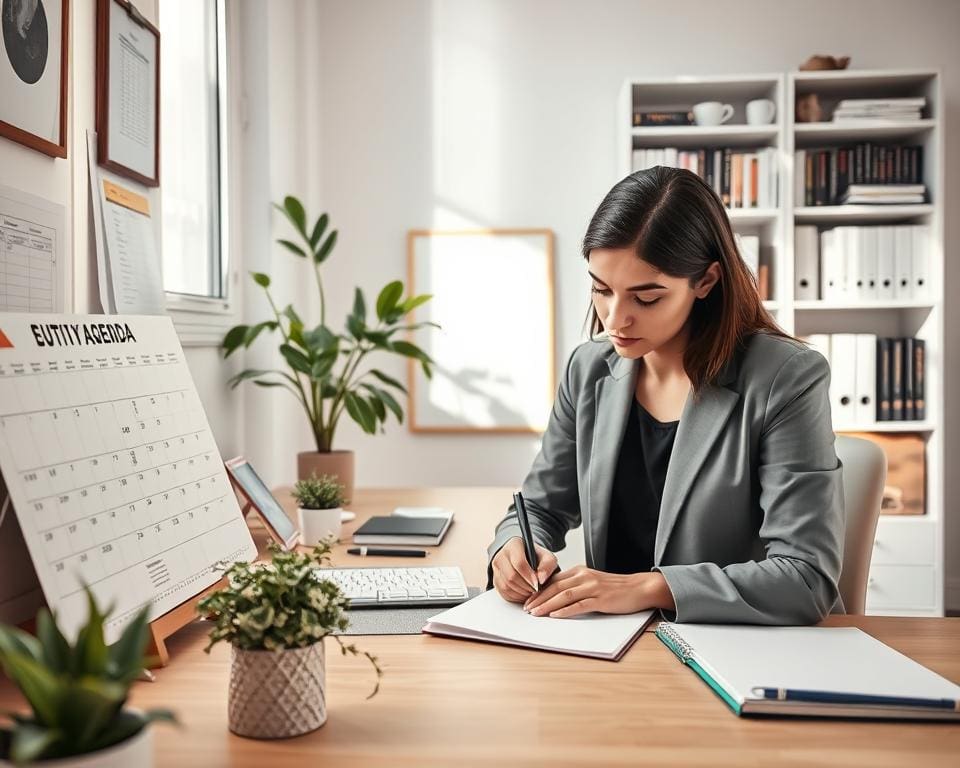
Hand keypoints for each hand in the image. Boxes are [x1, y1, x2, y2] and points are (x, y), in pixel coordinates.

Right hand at [491, 537, 558, 602]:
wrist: (525, 557)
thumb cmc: (536, 557)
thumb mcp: (547, 557)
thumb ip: (547, 566)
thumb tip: (541, 579)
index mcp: (514, 545)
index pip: (519, 562)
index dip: (528, 576)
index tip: (537, 584)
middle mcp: (502, 555)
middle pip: (511, 576)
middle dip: (525, 587)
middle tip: (535, 590)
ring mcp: (496, 568)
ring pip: (506, 586)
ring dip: (520, 593)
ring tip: (531, 592)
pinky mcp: (495, 579)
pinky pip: (503, 592)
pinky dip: (515, 597)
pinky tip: (524, 594)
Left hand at [523, 566, 674, 617]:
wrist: (638, 588)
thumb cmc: (614, 588)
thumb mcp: (591, 582)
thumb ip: (575, 586)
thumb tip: (555, 596)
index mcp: (579, 571)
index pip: (553, 581)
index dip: (538, 590)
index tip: (527, 600)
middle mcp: (584, 576)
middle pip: (555, 587)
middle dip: (538, 599)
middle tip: (526, 609)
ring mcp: (592, 587)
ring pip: (564, 595)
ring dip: (547, 605)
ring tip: (536, 613)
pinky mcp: (601, 599)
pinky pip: (580, 605)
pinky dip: (566, 610)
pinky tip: (555, 615)